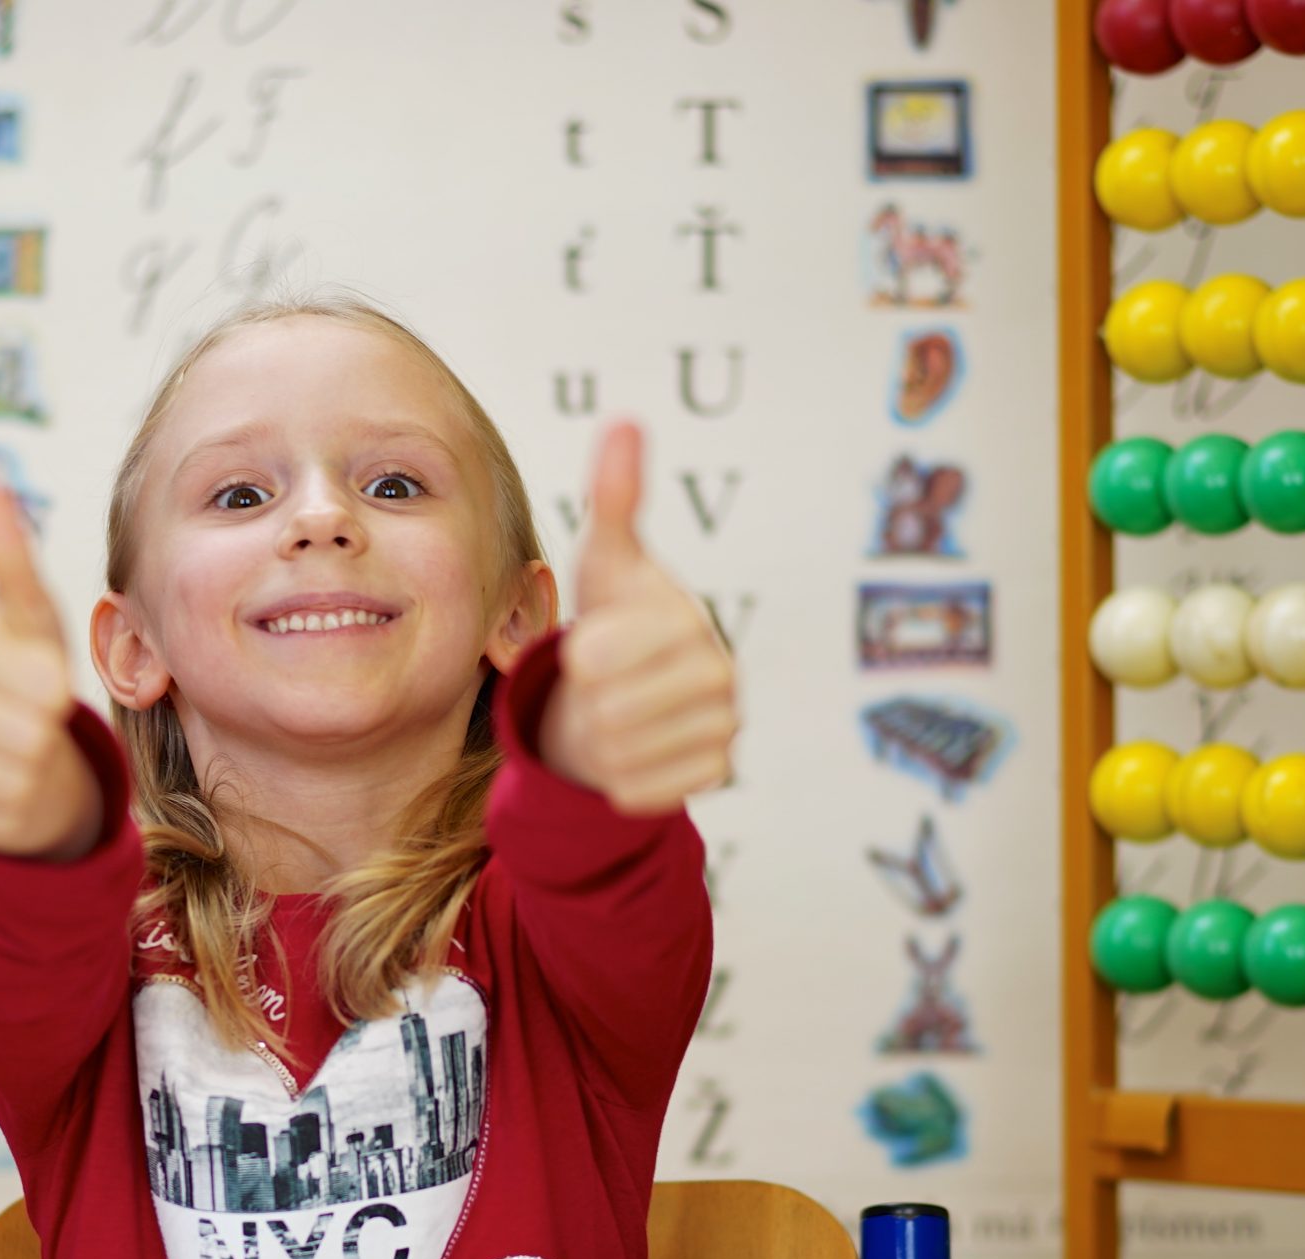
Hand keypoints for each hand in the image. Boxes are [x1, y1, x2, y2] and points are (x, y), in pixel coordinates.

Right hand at [0, 483, 104, 858]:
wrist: (17, 765)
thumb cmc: (31, 683)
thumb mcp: (36, 623)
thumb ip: (10, 556)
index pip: (35, 666)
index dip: (56, 683)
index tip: (49, 684)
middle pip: (34, 724)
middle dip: (55, 733)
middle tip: (41, 728)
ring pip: (19, 773)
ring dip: (40, 775)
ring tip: (24, 759)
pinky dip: (17, 811)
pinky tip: (2, 789)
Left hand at [541, 421, 739, 815]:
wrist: (628, 696)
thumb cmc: (613, 621)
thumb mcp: (604, 561)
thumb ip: (614, 496)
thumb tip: (624, 421)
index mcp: (687, 619)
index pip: (595, 659)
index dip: (578, 659)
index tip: (592, 646)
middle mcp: (721, 674)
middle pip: (606, 713)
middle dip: (588, 703)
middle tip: (605, 686)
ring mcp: (726, 728)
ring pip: (618, 756)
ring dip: (600, 742)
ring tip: (617, 713)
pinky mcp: (717, 774)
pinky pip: (636, 791)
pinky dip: (618, 778)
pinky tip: (634, 748)